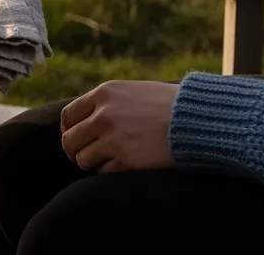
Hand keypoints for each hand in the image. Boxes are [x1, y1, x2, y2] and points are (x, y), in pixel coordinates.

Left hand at [59, 81, 177, 173]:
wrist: (196, 120)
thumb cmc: (167, 105)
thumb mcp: (132, 92)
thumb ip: (106, 103)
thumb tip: (83, 122)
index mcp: (104, 94)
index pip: (68, 116)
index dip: (68, 130)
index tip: (75, 138)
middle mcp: (104, 115)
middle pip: (70, 140)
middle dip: (75, 151)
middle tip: (85, 156)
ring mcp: (114, 139)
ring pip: (83, 159)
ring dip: (92, 163)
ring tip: (106, 160)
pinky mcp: (126, 160)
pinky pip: (103, 172)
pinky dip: (109, 171)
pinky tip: (124, 164)